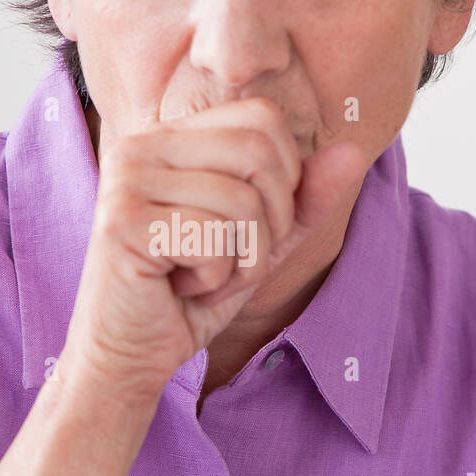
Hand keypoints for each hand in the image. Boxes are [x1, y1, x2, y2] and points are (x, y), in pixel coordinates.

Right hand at [60, 98, 366, 400]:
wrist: (129, 356)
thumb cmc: (192, 296)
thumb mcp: (263, 242)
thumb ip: (306, 199)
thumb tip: (355, 152)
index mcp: (171, 136)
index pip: (263, 119)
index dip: (284, 180)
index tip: (248, 228)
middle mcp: (141, 145)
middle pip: (257, 153)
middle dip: (268, 224)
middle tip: (229, 260)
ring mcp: (125, 180)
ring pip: (240, 201)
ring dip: (242, 260)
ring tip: (203, 278)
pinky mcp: (121, 222)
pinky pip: (212, 239)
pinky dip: (216, 279)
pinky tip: (180, 289)